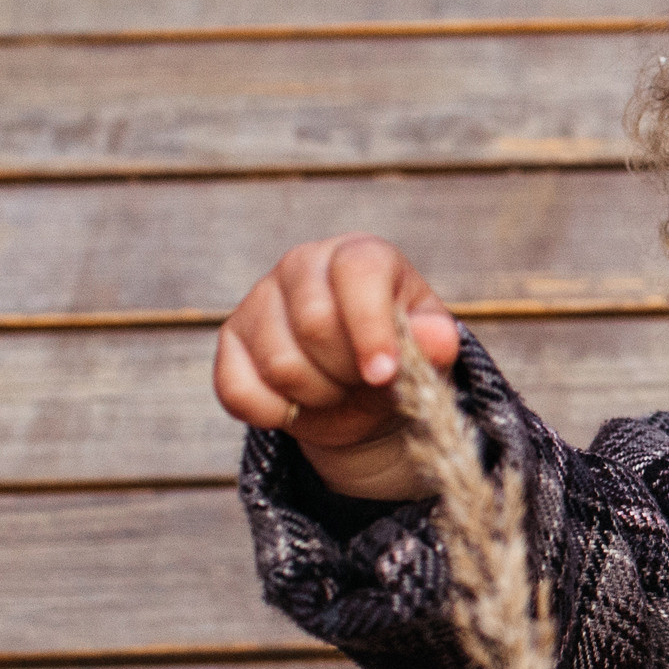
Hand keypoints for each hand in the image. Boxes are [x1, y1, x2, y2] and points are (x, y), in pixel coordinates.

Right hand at [213, 233, 461, 498]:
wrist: (362, 386)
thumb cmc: (400, 353)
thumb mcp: (430, 347)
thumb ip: (435, 341)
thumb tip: (437, 339)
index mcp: (358, 255)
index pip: (357, 274)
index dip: (370, 329)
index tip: (383, 375)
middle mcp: (302, 264)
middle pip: (315, 325)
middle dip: (347, 372)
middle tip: (364, 381)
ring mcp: (259, 299)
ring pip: (280, 364)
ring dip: (317, 396)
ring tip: (337, 388)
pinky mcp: (230, 340)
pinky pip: (239, 390)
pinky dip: (274, 413)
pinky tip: (298, 405)